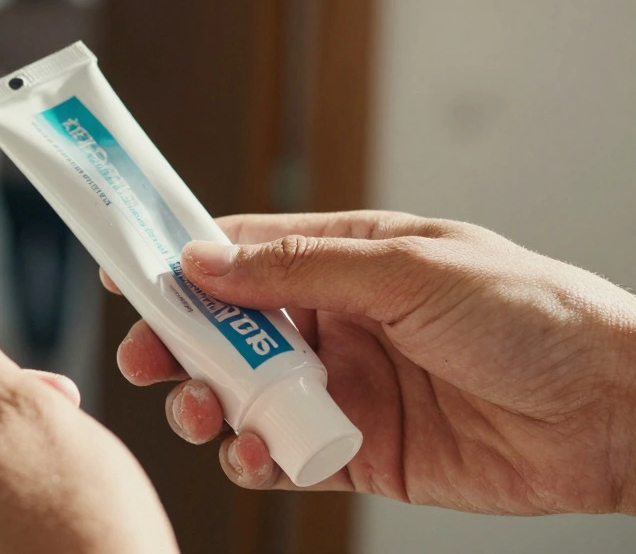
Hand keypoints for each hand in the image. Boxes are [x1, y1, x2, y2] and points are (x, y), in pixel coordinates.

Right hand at [105, 210, 635, 514]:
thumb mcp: (409, 270)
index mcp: (349, 261)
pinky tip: (260, 456)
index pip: (246, 254)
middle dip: (180, 343)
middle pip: (230, 329)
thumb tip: (206, 262)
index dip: (182, 263)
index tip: (126, 273)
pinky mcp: (360, 452)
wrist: (614, 412)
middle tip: (147, 358)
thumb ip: (301, 269)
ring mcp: (347, 389)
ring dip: (212, 404)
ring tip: (205, 413)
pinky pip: (286, 456)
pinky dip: (258, 459)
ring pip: (247, 395)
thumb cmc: (532, 314)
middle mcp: (339, 322)